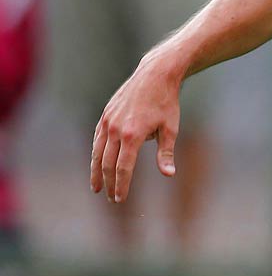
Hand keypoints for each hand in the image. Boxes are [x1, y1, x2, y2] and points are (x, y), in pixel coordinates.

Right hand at [91, 56, 181, 202]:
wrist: (154, 76)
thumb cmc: (166, 103)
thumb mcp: (170, 129)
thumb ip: (166, 153)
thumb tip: (169, 174)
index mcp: (133, 135)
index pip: (123, 168)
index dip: (121, 185)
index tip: (120, 199)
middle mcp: (116, 129)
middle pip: (108, 163)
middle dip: (109, 183)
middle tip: (111, 198)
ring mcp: (108, 121)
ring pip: (97, 152)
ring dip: (96, 172)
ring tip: (97, 187)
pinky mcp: (105, 115)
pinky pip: (97, 139)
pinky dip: (96, 154)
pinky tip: (97, 164)